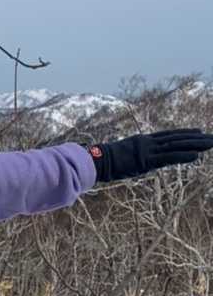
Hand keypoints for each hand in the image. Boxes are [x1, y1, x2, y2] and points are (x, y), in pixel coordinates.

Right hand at [88, 129, 212, 182]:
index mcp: (142, 142)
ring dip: (196, 145)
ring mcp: (147, 150)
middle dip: (195, 139)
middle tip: (212, 137)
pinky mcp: (147, 159)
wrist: (95, 161)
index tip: (198, 133)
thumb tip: (131, 162)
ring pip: (176, 146)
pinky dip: (183, 155)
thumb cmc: (102, 161)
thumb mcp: (120, 158)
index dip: (184, 134)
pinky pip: (168, 157)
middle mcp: (147, 143)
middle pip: (176, 139)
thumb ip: (129, 158)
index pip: (167, 137)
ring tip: (211, 143)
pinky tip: (197, 155)